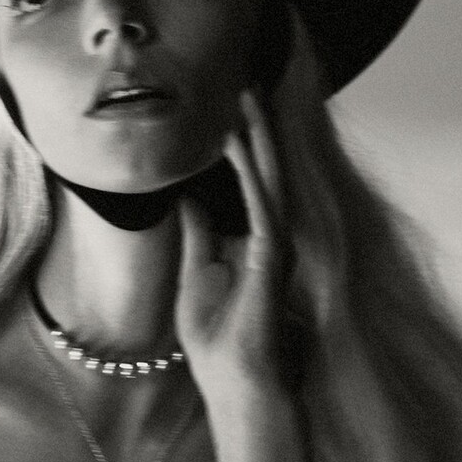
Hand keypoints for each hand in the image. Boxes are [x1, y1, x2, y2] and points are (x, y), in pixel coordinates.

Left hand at [175, 90, 295, 390]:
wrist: (234, 379)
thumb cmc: (217, 338)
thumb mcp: (196, 272)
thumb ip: (197, 231)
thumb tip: (186, 195)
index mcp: (253, 239)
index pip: (248, 180)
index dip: (240, 143)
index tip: (226, 105)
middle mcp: (271, 235)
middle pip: (263, 170)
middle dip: (254, 126)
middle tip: (243, 81)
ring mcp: (276, 243)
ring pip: (268, 176)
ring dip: (257, 136)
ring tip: (246, 94)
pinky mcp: (272, 254)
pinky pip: (261, 201)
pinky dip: (248, 170)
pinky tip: (236, 140)